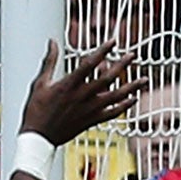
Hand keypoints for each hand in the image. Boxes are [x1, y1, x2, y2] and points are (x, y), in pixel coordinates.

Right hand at [19, 42, 138, 146]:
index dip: (103, 51)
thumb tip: (52, 43)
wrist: (39, 138)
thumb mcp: (40, 83)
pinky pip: (113, 113)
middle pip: (108, 78)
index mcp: (68, 85)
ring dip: (131, 87)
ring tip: (144, 79)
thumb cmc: (36, 111)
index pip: (89, 63)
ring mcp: (89, 109)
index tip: (113, 41)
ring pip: (115, 96)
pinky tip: (133, 99)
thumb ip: (50, 61)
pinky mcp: (91, 120)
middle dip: (121, 65)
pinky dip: (125, 106)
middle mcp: (82, 96)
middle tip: (132, 55)